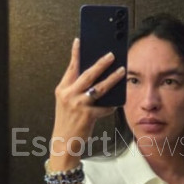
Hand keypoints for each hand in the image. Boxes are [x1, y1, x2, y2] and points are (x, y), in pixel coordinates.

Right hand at [48, 37, 125, 162]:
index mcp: (62, 89)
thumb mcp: (66, 102)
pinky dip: (111, 105)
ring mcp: (78, 105)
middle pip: (87, 74)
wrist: (64, 142)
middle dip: (101, 63)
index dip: (75, 53)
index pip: (70, 68)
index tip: (79, 41)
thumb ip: (76, 89)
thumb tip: (94, 76)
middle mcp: (69, 95)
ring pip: (99, 87)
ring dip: (112, 78)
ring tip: (121, 71)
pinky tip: (116, 102)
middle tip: (111, 55)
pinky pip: (104, 106)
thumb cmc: (68, 121)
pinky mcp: (88, 115)